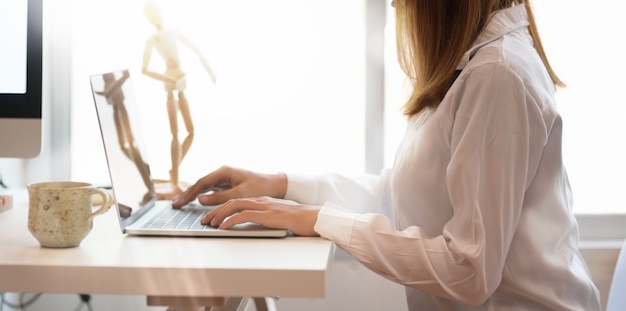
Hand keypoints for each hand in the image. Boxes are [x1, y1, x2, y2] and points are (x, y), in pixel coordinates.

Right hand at [172, 165, 286, 207]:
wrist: (276, 185)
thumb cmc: (261, 188)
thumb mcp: (240, 194)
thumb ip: (219, 197)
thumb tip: (200, 199)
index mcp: (224, 171)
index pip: (201, 183)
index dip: (188, 194)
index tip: (178, 203)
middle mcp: (223, 173)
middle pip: (200, 184)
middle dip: (187, 194)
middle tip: (174, 205)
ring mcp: (225, 178)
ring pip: (204, 187)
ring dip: (193, 196)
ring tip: (180, 204)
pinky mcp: (228, 184)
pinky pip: (211, 190)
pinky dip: (202, 196)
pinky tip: (195, 202)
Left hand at [202, 196, 320, 236]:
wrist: (316, 218)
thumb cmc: (302, 221)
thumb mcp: (281, 219)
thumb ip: (269, 219)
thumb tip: (260, 226)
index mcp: (265, 201)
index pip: (239, 201)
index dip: (224, 208)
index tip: (213, 216)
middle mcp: (263, 201)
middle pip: (233, 201)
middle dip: (216, 210)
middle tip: (205, 220)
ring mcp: (265, 206)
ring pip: (235, 205)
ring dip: (220, 214)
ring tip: (210, 223)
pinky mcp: (268, 215)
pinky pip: (244, 215)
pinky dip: (231, 220)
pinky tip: (223, 226)